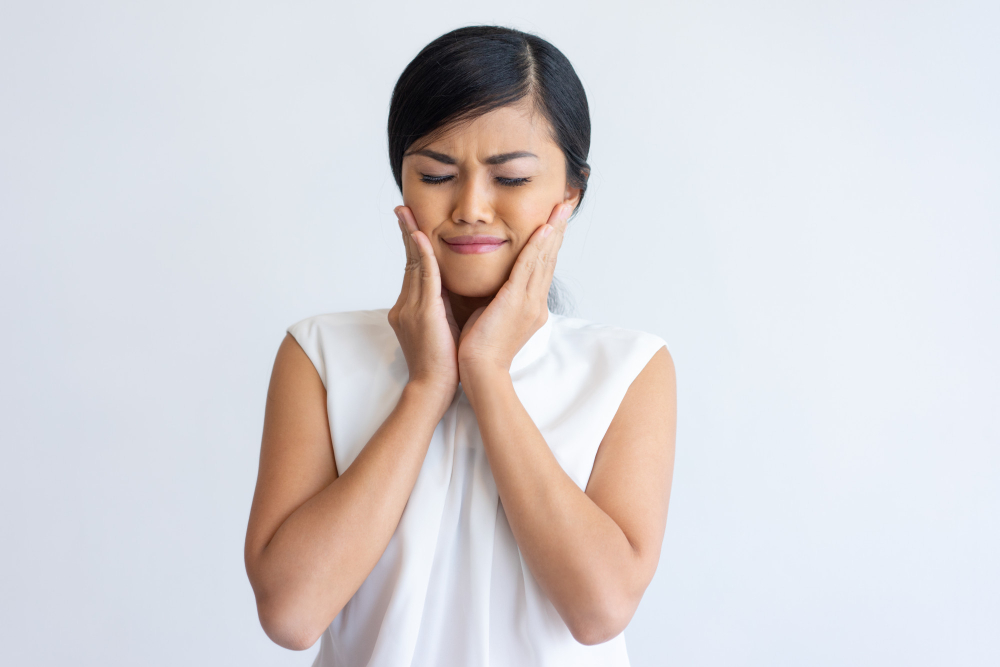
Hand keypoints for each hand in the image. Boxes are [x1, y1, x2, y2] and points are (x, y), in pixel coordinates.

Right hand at [388, 206, 460, 410]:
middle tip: (402, 209)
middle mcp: (406, 304)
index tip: (411, 223)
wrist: (434, 389)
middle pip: (408, 261)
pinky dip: (422, 257)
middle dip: (406, 233)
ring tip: (407, 214)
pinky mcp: (421, 314)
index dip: (412, 245)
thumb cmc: (444, 363)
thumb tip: (452, 290)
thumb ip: (441, 306)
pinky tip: (421, 238)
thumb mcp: (441, 327)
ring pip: (413, 265)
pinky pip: (423, 280)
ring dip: (411, 237)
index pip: (414, 269)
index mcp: (412, 307)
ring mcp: (410, 309)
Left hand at [457, 202, 571, 380]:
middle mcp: (536, 302)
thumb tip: (492, 284)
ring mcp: (530, 302)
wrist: (479, 370)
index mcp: (531, 306)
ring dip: (552, 231)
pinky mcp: (516, 302)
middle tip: (566, 205)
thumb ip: (497, 297)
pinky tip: (543, 229)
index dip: (549, 243)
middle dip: (558, 230)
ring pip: (544, 259)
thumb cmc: (480, 347)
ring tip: (561, 208)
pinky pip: (529, 268)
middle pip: (550, 259)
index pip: (542, 267)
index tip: (554, 221)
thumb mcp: (493, 315)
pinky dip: (537, 247)